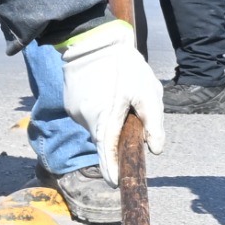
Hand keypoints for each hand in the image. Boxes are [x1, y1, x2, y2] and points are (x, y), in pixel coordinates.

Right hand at [59, 18, 165, 183]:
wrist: (93, 40)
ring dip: (108, 119)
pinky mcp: (69, 103)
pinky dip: (98, 110)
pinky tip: (104, 92)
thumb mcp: (148, 92)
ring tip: (117, 94)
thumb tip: (156, 149)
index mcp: (107, 119)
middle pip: (104, 138)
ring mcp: (74, 111)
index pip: (107, 154)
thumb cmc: (125, 66)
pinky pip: (87, 114)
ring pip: (96, 125)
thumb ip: (154, 123)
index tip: (116, 184)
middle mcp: (86, 119)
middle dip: (118, 133)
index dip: (112, 170)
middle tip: (130, 111)